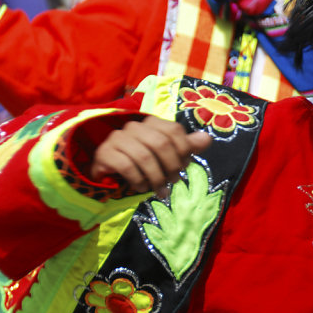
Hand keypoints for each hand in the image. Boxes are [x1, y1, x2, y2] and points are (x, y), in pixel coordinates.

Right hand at [91, 115, 211, 194]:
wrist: (111, 173)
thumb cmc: (144, 163)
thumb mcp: (168, 155)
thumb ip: (187, 147)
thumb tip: (207, 138)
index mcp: (151, 122)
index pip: (174, 130)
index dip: (183, 150)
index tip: (184, 167)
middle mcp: (133, 126)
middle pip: (160, 144)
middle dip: (171, 166)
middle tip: (173, 182)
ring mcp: (117, 138)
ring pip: (144, 156)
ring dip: (156, 177)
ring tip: (160, 190)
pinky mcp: (105, 152)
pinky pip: (126, 166)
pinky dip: (138, 180)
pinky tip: (141, 188)